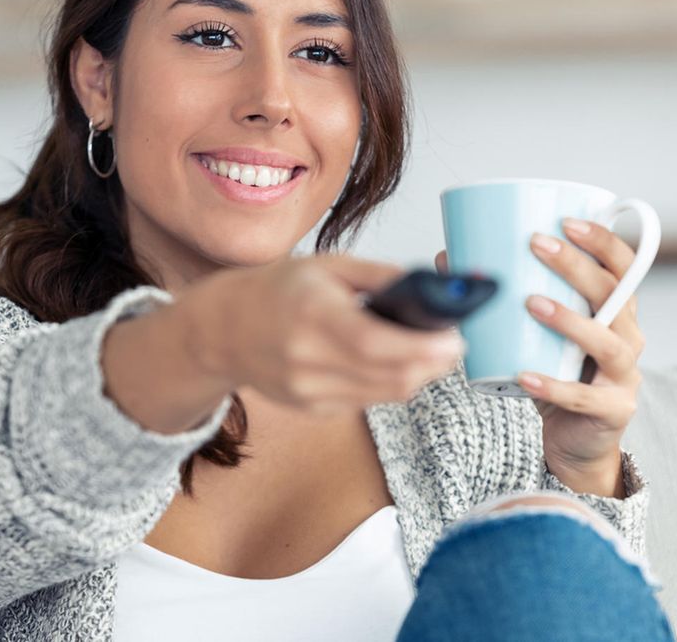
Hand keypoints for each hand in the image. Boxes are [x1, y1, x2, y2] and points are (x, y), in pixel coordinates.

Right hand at [182, 255, 465, 414]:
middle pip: (390, 377)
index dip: (423, 347)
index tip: (454, 338)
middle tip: (453, 344)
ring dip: (418, 376)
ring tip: (430, 352)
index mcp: (312, 314)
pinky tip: (390, 363)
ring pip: (386, 394)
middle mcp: (307, 359)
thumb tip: (432, 286)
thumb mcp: (328, 266)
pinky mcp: (312, 409)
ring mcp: (308, 390)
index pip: (376, 344)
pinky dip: (388, 384)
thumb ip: (380, 277)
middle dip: (433, 364)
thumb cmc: (277, 291)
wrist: (222, 330)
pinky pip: (367, 401)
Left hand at [434, 217, 644, 476]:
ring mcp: (625, 376)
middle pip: (614, 294)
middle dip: (576, 266)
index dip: (602, 240)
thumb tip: (452, 258)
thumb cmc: (556, 374)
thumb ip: (511, 298)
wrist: (577, 443)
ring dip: (570, 320)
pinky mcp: (613, 411)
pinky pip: (582, 396)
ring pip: (607, 343)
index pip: (623, 267)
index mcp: (616, 311)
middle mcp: (630, 337)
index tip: (567, 220)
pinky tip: (523, 375)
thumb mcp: (539, 332)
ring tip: (531, 304)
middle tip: (537, 245)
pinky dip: (552, 385)